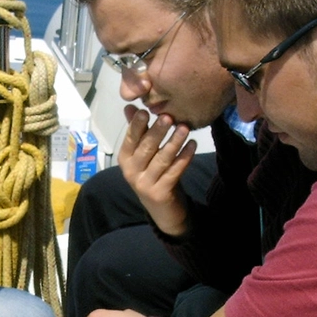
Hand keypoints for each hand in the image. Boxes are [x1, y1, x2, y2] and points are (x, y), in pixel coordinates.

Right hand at [118, 104, 194, 236]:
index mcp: (124, 159)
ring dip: (174, 142)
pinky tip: (192, 145)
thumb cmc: (152, 174)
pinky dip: (184, 157)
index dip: (137, 125)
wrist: (162, 210)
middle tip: (168, 117)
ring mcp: (145, 184)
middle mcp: (131, 172)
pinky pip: (174, 171)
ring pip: (162, 159)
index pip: (130, 139)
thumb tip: (130, 106)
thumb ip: (137, 131)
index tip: (145, 111)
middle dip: (157, 132)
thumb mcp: (142, 154)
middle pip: (146, 148)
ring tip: (185, 128)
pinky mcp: (161, 193)